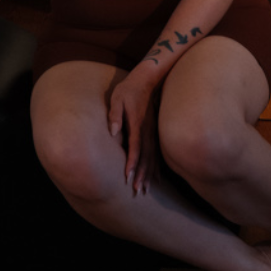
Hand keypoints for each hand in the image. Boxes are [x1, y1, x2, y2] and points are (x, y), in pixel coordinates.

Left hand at [107, 68, 161, 194]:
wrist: (147, 79)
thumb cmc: (129, 89)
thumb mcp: (117, 97)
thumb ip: (115, 114)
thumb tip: (113, 132)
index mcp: (137, 124)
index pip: (135, 147)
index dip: (131, 162)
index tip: (128, 177)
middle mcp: (147, 131)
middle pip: (145, 157)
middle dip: (141, 174)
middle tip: (138, 191)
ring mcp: (152, 132)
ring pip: (152, 157)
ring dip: (149, 174)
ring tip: (146, 189)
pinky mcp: (154, 132)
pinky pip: (157, 153)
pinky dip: (157, 167)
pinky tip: (157, 179)